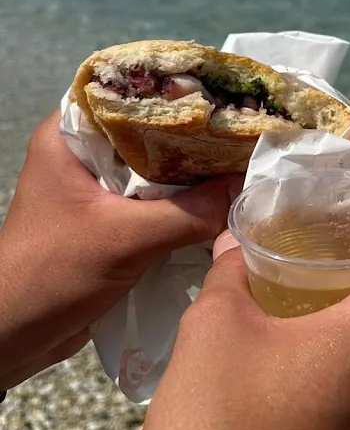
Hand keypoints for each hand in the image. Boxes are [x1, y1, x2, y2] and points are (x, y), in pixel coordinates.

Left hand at [0, 112, 238, 388]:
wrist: (11, 336)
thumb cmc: (51, 274)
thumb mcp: (124, 239)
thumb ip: (187, 213)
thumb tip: (245, 189)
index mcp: (68, 134)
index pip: (131, 93)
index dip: (180, 92)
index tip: (227, 97)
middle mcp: (82, 151)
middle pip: (149, 130)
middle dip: (196, 135)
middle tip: (247, 132)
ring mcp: (95, 186)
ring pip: (155, 167)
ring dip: (193, 173)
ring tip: (242, 163)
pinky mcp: (107, 217)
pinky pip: (153, 199)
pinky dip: (183, 202)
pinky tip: (219, 203)